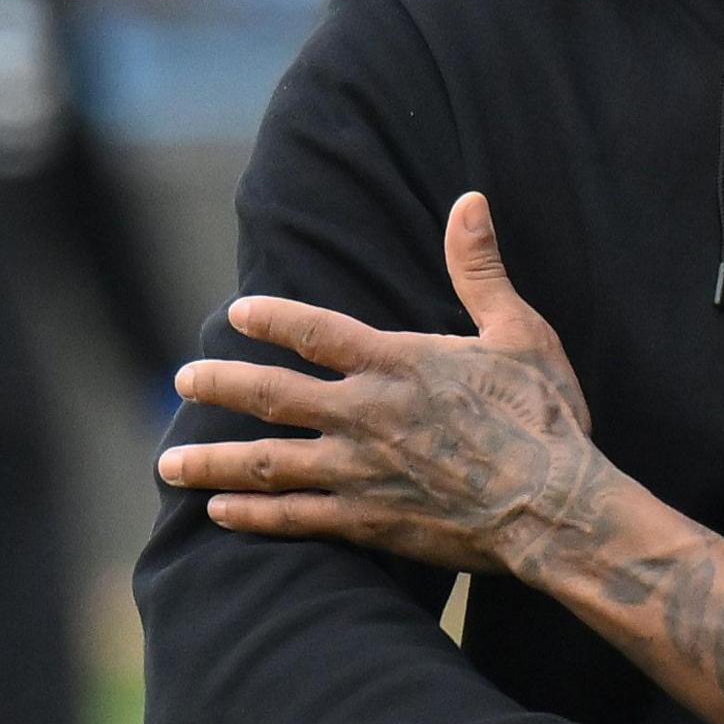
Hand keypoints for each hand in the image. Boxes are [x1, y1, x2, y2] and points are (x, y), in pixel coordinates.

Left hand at [158, 194, 605, 580]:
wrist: (555, 508)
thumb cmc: (544, 418)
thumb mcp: (519, 332)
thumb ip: (480, 270)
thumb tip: (469, 201)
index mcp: (399, 364)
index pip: (316, 332)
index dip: (271, 319)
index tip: (236, 314)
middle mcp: (366, 415)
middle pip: (272, 396)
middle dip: (220, 386)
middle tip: (183, 379)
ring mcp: (360, 473)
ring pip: (268, 463)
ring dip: (212, 461)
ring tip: (169, 462)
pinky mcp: (368, 522)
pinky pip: (295, 519)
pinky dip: (253, 516)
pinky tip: (219, 512)